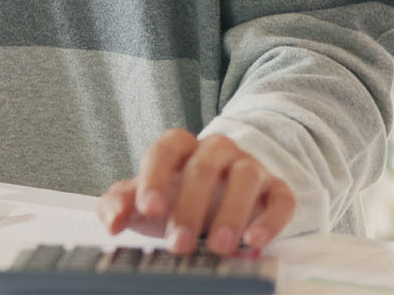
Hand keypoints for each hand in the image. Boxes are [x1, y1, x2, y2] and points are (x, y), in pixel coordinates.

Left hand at [97, 129, 294, 255]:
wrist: (217, 200)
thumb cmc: (174, 198)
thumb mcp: (143, 201)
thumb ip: (117, 204)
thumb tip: (112, 221)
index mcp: (180, 147)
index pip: (165, 149)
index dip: (155, 177)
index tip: (148, 209)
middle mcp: (216, 150)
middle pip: (204, 167)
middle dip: (189, 208)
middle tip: (179, 243)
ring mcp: (249, 166)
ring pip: (245, 177)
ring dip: (231, 213)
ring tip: (218, 246)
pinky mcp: (276, 189)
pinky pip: (280, 198)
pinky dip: (270, 220)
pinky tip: (253, 242)